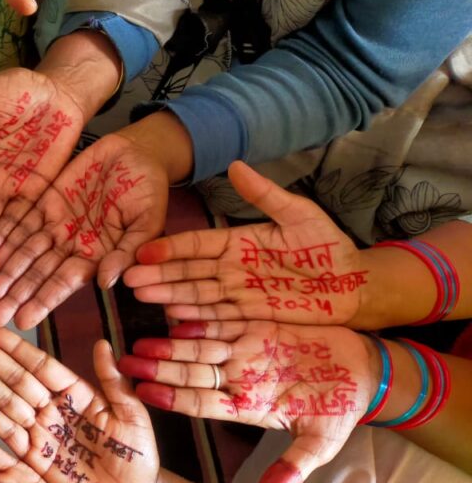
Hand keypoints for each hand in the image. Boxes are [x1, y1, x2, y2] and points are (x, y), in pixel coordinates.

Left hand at [0, 133, 168, 328]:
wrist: (136, 152)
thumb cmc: (150, 188)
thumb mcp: (148, 220)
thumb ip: (127, 251)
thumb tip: (106, 282)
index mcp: (98, 255)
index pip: (65, 282)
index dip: (43, 301)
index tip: (22, 321)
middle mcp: (73, 245)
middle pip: (40, 273)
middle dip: (18, 295)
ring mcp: (58, 224)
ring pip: (27, 252)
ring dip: (8, 273)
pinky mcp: (47, 202)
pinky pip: (22, 221)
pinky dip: (6, 238)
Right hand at [0, 329, 158, 482]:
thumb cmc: (139, 455)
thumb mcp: (132, 415)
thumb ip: (113, 381)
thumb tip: (103, 343)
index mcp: (76, 394)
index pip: (43, 367)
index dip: (20, 350)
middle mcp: (54, 409)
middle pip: (19, 380)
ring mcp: (42, 433)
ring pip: (8, 403)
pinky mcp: (34, 459)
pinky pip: (10, 435)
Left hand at [120, 320, 378, 482]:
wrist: (365, 372)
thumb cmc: (343, 409)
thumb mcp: (321, 442)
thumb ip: (292, 468)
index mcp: (248, 406)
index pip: (202, 403)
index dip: (173, 397)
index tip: (144, 392)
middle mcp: (239, 380)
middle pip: (191, 373)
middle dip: (158, 368)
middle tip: (124, 362)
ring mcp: (246, 353)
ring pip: (200, 347)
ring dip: (169, 343)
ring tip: (139, 339)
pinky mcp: (256, 328)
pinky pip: (222, 322)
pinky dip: (199, 318)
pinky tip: (172, 313)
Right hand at [124, 162, 365, 324]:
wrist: (354, 285)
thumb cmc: (329, 247)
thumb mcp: (298, 213)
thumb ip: (264, 194)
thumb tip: (234, 165)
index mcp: (237, 242)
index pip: (196, 244)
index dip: (170, 248)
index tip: (144, 250)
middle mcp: (231, 268)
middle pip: (188, 271)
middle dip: (158, 274)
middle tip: (128, 277)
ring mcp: (238, 294)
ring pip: (196, 294)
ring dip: (168, 295)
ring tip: (141, 295)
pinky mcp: (250, 316)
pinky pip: (217, 317)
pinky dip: (195, 317)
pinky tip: (172, 316)